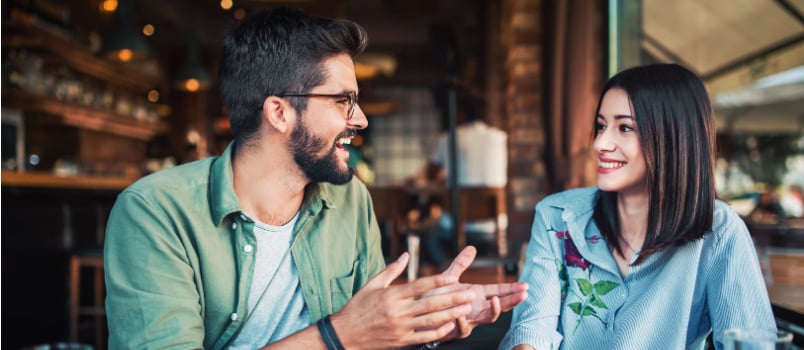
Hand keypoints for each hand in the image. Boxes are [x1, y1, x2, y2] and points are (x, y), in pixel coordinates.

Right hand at [329, 252, 476, 349]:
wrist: (344, 335)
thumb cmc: (357, 307)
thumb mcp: (372, 285)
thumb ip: (391, 270)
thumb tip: (406, 255)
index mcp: (392, 295)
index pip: (419, 286)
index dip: (437, 281)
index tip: (453, 278)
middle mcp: (398, 311)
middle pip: (431, 303)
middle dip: (453, 298)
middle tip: (470, 293)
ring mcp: (401, 327)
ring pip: (431, 320)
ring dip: (451, 314)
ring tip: (466, 308)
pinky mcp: (401, 341)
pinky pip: (424, 337)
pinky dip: (439, 332)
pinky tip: (450, 325)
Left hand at [426, 246, 528, 340]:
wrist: (419, 313)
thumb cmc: (435, 297)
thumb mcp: (449, 278)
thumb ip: (460, 264)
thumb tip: (472, 248)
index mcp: (476, 295)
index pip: (499, 291)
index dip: (512, 289)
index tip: (525, 286)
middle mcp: (475, 308)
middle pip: (499, 305)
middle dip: (512, 300)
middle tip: (523, 294)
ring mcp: (467, 319)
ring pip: (486, 318)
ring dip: (493, 311)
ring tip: (497, 300)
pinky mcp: (454, 329)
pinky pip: (462, 328)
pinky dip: (462, 322)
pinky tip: (462, 315)